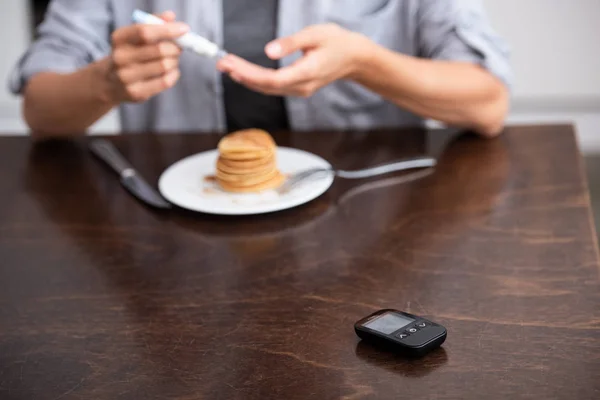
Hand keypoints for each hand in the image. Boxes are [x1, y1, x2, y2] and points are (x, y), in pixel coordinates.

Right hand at [104, 11, 188, 103]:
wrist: (110, 83)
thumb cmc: (130, 53)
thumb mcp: (134, 36)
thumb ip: (152, 23)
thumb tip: (171, 16)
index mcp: (119, 39)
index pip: (145, 31)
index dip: (167, 30)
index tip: (184, 29)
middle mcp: (120, 57)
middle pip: (159, 50)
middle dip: (175, 48)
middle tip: (180, 47)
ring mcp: (127, 77)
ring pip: (165, 66)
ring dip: (175, 61)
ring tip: (172, 60)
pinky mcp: (136, 93)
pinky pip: (165, 81)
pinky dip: (174, 74)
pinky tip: (172, 71)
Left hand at [217, 24, 372, 96]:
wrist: (354, 58)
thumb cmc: (337, 42)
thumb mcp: (315, 35)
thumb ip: (292, 43)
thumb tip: (269, 50)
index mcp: (307, 73)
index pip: (272, 79)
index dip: (249, 73)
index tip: (232, 63)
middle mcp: (302, 87)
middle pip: (266, 86)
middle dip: (242, 75)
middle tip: (222, 63)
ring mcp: (300, 90)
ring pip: (268, 89)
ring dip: (246, 79)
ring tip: (226, 67)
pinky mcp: (297, 88)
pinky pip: (273, 88)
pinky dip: (256, 81)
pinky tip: (243, 73)